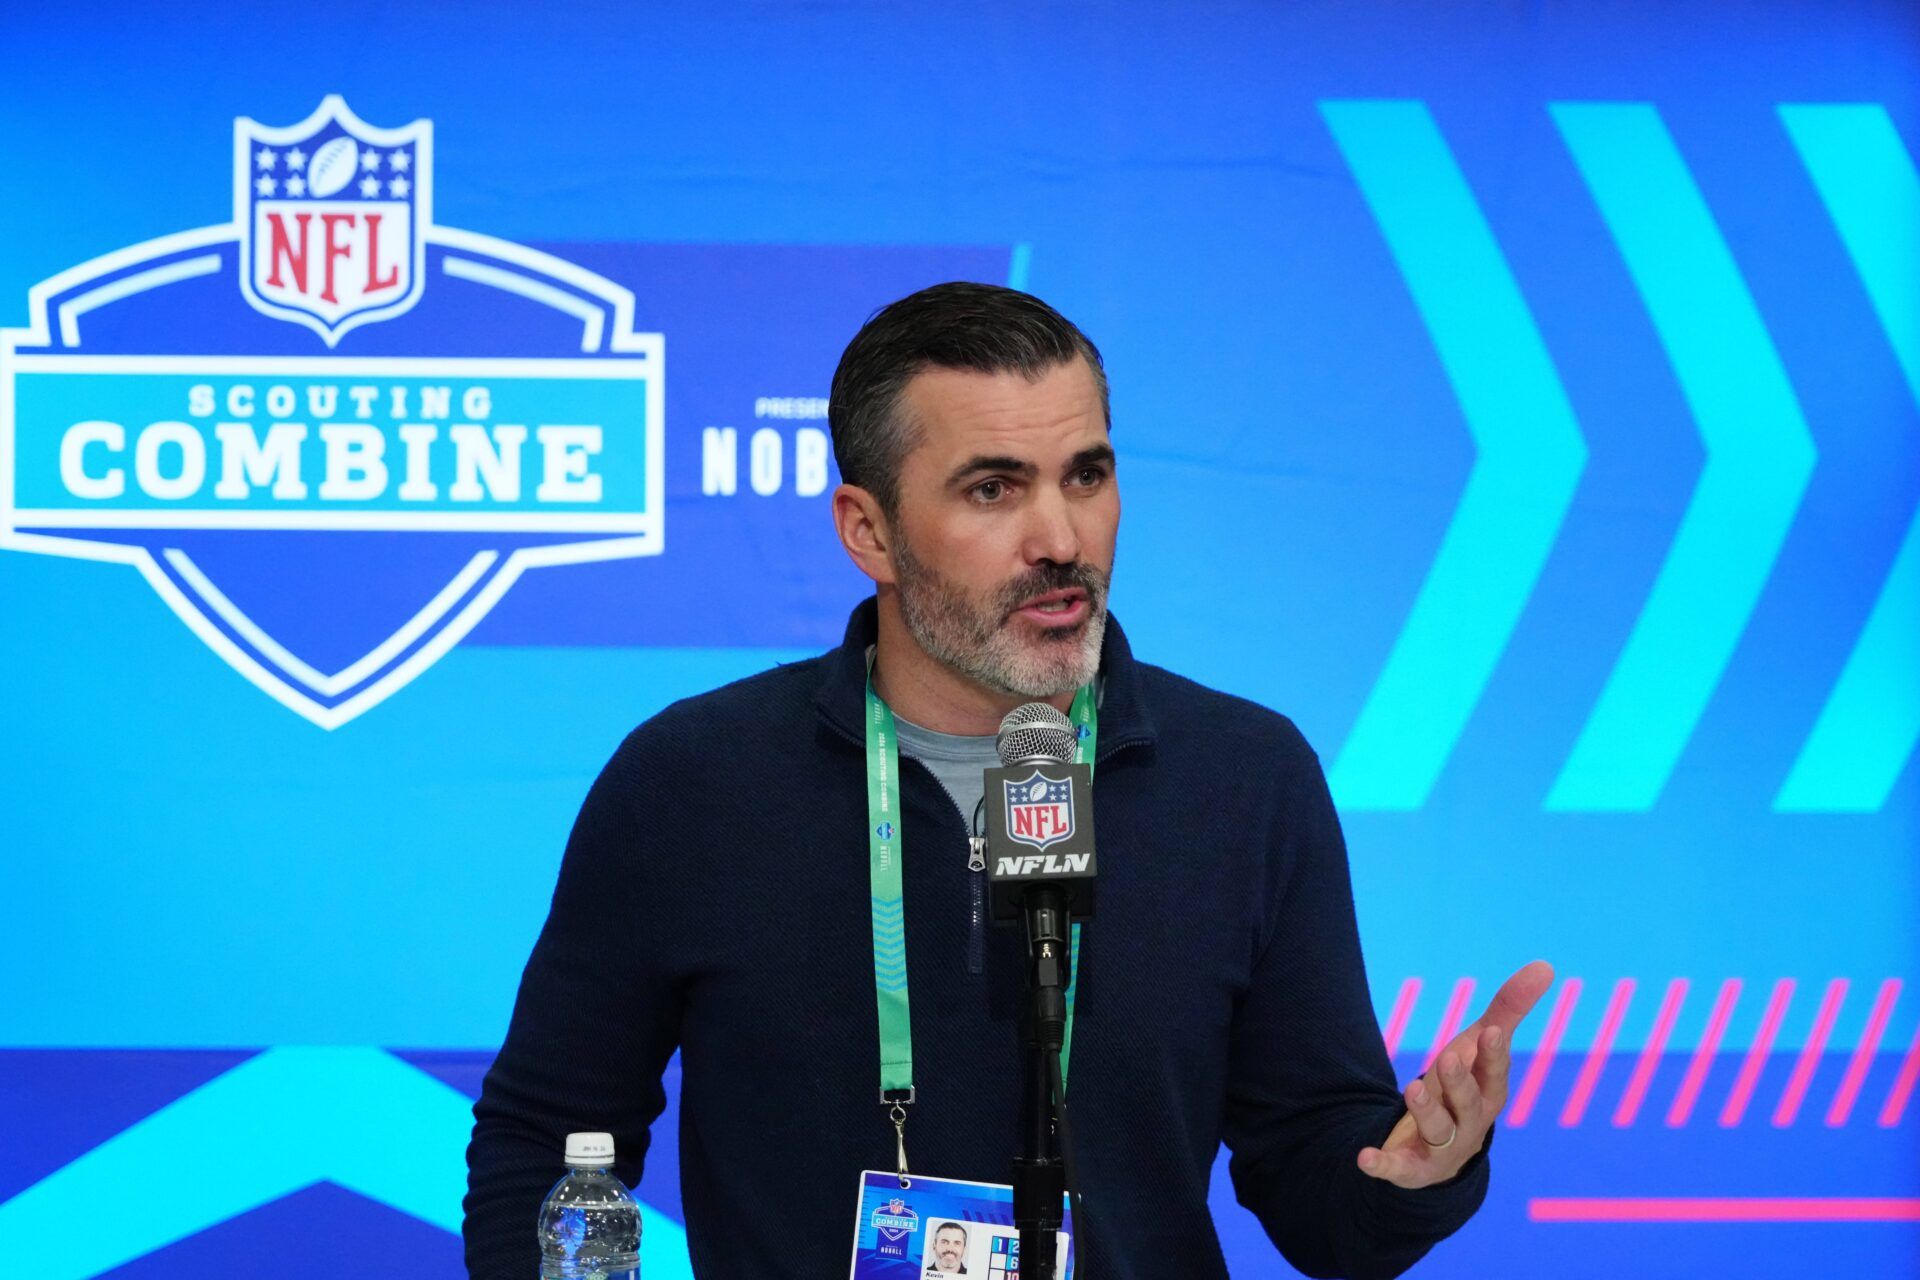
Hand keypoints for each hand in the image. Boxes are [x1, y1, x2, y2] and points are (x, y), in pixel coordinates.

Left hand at [1357, 960, 1554, 1188]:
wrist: (1441, 1150)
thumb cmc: (1464, 1088)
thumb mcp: (1479, 1049)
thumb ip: (1508, 1009)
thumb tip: (1546, 965)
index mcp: (1488, 1093)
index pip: (1495, 1073)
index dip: (1493, 1055)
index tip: (1491, 1031)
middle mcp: (1470, 1123)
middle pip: (1468, 1104)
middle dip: (1459, 1082)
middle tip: (1446, 1057)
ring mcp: (1442, 1148)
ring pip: (1437, 1131)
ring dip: (1426, 1111)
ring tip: (1413, 1087)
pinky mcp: (1412, 1168)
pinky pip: (1398, 1169)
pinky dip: (1383, 1165)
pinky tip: (1364, 1158)